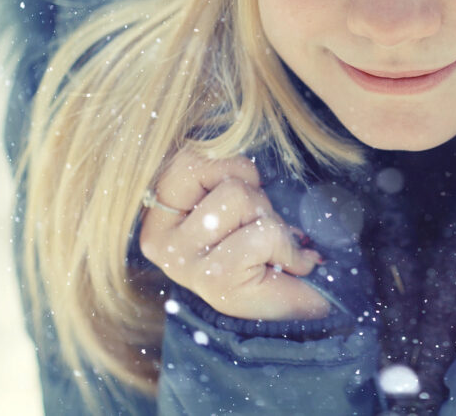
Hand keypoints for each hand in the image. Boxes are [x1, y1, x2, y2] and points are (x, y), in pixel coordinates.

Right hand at [140, 149, 330, 320]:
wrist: (295, 316)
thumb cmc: (265, 255)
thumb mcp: (235, 207)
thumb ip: (225, 176)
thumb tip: (239, 139)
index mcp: (159, 218)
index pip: (187, 159)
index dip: (229, 168)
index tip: (243, 199)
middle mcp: (161, 241)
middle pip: (215, 173)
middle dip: (255, 196)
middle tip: (259, 230)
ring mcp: (183, 262)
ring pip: (239, 196)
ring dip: (270, 220)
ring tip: (270, 249)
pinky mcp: (213, 279)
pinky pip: (262, 232)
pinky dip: (289, 247)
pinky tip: (291, 265)